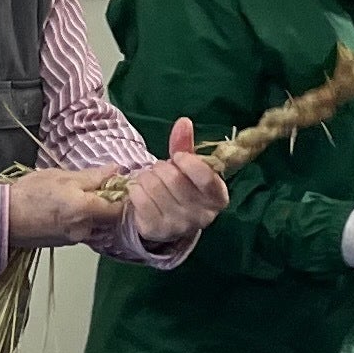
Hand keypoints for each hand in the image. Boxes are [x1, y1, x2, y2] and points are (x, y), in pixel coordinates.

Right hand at [7, 167, 128, 251]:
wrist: (3, 218)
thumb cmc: (29, 194)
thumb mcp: (62, 176)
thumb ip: (93, 176)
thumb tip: (116, 170)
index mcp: (86, 210)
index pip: (120, 209)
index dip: (122, 196)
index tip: (118, 185)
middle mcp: (85, 229)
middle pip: (110, 218)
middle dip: (107, 204)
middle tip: (96, 187)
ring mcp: (76, 240)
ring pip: (97, 225)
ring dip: (94, 213)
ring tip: (78, 197)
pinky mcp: (67, 244)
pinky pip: (84, 231)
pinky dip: (82, 220)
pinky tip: (68, 209)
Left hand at [121, 119, 229, 253]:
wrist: (166, 220)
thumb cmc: (180, 188)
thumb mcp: (187, 167)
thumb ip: (186, 144)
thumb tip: (184, 122)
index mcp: (218, 197)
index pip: (205, 177)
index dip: (187, 161)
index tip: (178, 157)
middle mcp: (202, 215)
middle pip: (174, 178)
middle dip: (162, 168)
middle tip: (162, 171)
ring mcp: (179, 225)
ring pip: (154, 186)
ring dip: (147, 177)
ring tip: (151, 180)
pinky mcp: (156, 230)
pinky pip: (139, 198)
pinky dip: (136, 188)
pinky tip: (141, 191)